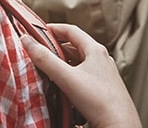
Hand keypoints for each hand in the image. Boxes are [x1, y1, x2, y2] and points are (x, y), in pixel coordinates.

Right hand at [21, 23, 141, 127]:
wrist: (119, 125)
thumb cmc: (100, 101)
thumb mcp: (67, 77)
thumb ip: (45, 59)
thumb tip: (28, 42)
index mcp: (95, 50)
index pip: (71, 30)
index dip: (53, 28)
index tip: (39, 30)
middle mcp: (102, 59)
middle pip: (75, 46)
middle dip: (56, 47)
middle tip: (41, 50)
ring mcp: (104, 74)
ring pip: (80, 62)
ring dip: (64, 62)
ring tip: (50, 69)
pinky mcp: (104, 88)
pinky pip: (84, 76)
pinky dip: (72, 76)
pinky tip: (65, 86)